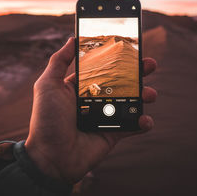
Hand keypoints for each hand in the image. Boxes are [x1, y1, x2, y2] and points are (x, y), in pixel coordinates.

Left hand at [25, 37, 156, 182]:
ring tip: (150, 93)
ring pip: (132, 101)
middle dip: (138, 72)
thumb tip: (73, 38)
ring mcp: (106, 116)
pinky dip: (143, 122)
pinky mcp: (113, 133)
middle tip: (150, 64)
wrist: (51, 158)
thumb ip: (59, 61)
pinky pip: (133, 126)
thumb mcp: (47, 85)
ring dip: (145, 95)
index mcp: (82, 86)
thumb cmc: (46, 120)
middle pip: (123, 81)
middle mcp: (96, 98)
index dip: (118, 58)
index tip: (132, 46)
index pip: (104, 67)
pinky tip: (144, 119)